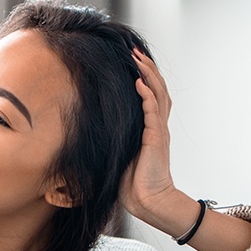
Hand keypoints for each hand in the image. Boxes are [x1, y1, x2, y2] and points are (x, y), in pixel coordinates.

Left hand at [119, 47, 180, 223]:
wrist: (148, 200)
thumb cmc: (132, 183)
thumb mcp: (120, 155)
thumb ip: (114, 140)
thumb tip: (93, 132)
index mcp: (150, 128)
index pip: (150, 95)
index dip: (143, 76)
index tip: (130, 60)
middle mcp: (156, 125)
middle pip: (157, 88)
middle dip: (145, 67)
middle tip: (133, 50)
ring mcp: (158, 130)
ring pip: (158, 94)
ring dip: (147, 74)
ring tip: (137, 58)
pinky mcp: (155, 138)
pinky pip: (153, 112)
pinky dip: (147, 95)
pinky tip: (139, 83)